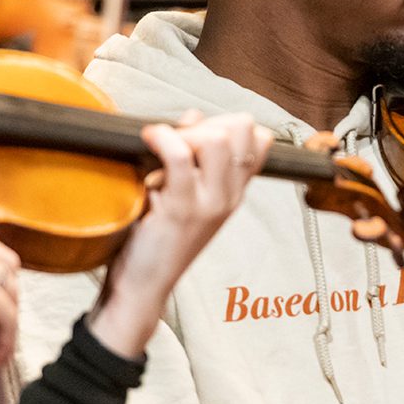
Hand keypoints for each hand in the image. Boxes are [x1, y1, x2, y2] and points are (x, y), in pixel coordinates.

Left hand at [89, 112, 270, 358]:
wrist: (144, 287)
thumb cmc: (157, 240)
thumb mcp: (185, 195)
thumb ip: (193, 157)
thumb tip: (193, 116)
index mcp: (235, 192)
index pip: (259, 138)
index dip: (227, 124)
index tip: (197, 135)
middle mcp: (229, 196)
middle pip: (241, 128)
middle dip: (206, 122)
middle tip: (175, 142)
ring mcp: (209, 203)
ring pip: (216, 138)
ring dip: (185, 132)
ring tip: (162, 148)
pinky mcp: (181, 209)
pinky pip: (178, 154)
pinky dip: (161, 137)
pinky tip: (148, 141)